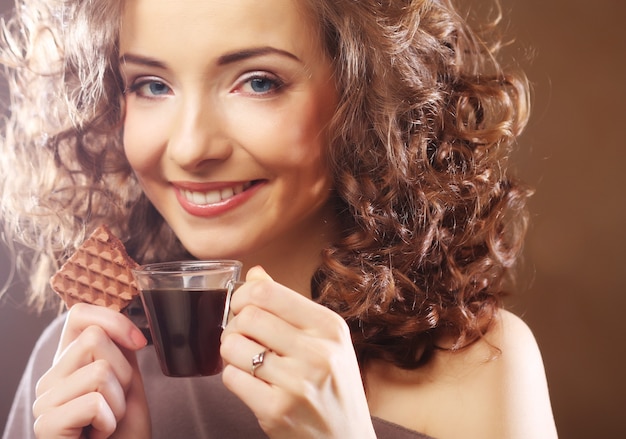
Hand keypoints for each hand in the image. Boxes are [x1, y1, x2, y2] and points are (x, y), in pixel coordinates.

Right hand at [32, 303, 150, 438]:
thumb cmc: (123, 431)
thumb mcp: (127, 382)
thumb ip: (119, 351)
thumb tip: (122, 320)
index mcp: (68, 363)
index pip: (79, 315)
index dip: (114, 319)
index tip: (139, 342)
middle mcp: (49, 378)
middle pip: (94, 339)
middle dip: (123, 372)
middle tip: (115, 403)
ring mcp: (43, 402)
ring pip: (100, 370)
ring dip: (119, 401)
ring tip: (108, 421)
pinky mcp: (46, 426)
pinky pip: (94, 402)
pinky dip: (109, 421)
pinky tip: (100, 434)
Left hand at [220, 267, 376, 438]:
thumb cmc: (333, 386)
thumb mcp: (325, 340)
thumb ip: (289, 305)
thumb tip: (255, 274)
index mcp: (330, 327)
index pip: (268, 292)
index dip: (243, 295)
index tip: (242, 306)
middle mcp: (318, 351)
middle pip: (247, 316)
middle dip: (235, 325)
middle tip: (244, 337)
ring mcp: (297, 383)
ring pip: (233, 346)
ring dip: (232, 352)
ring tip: (248, 360)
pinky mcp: (276, 410)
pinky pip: (231, 378)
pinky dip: (234, 378)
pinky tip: (252, 383)